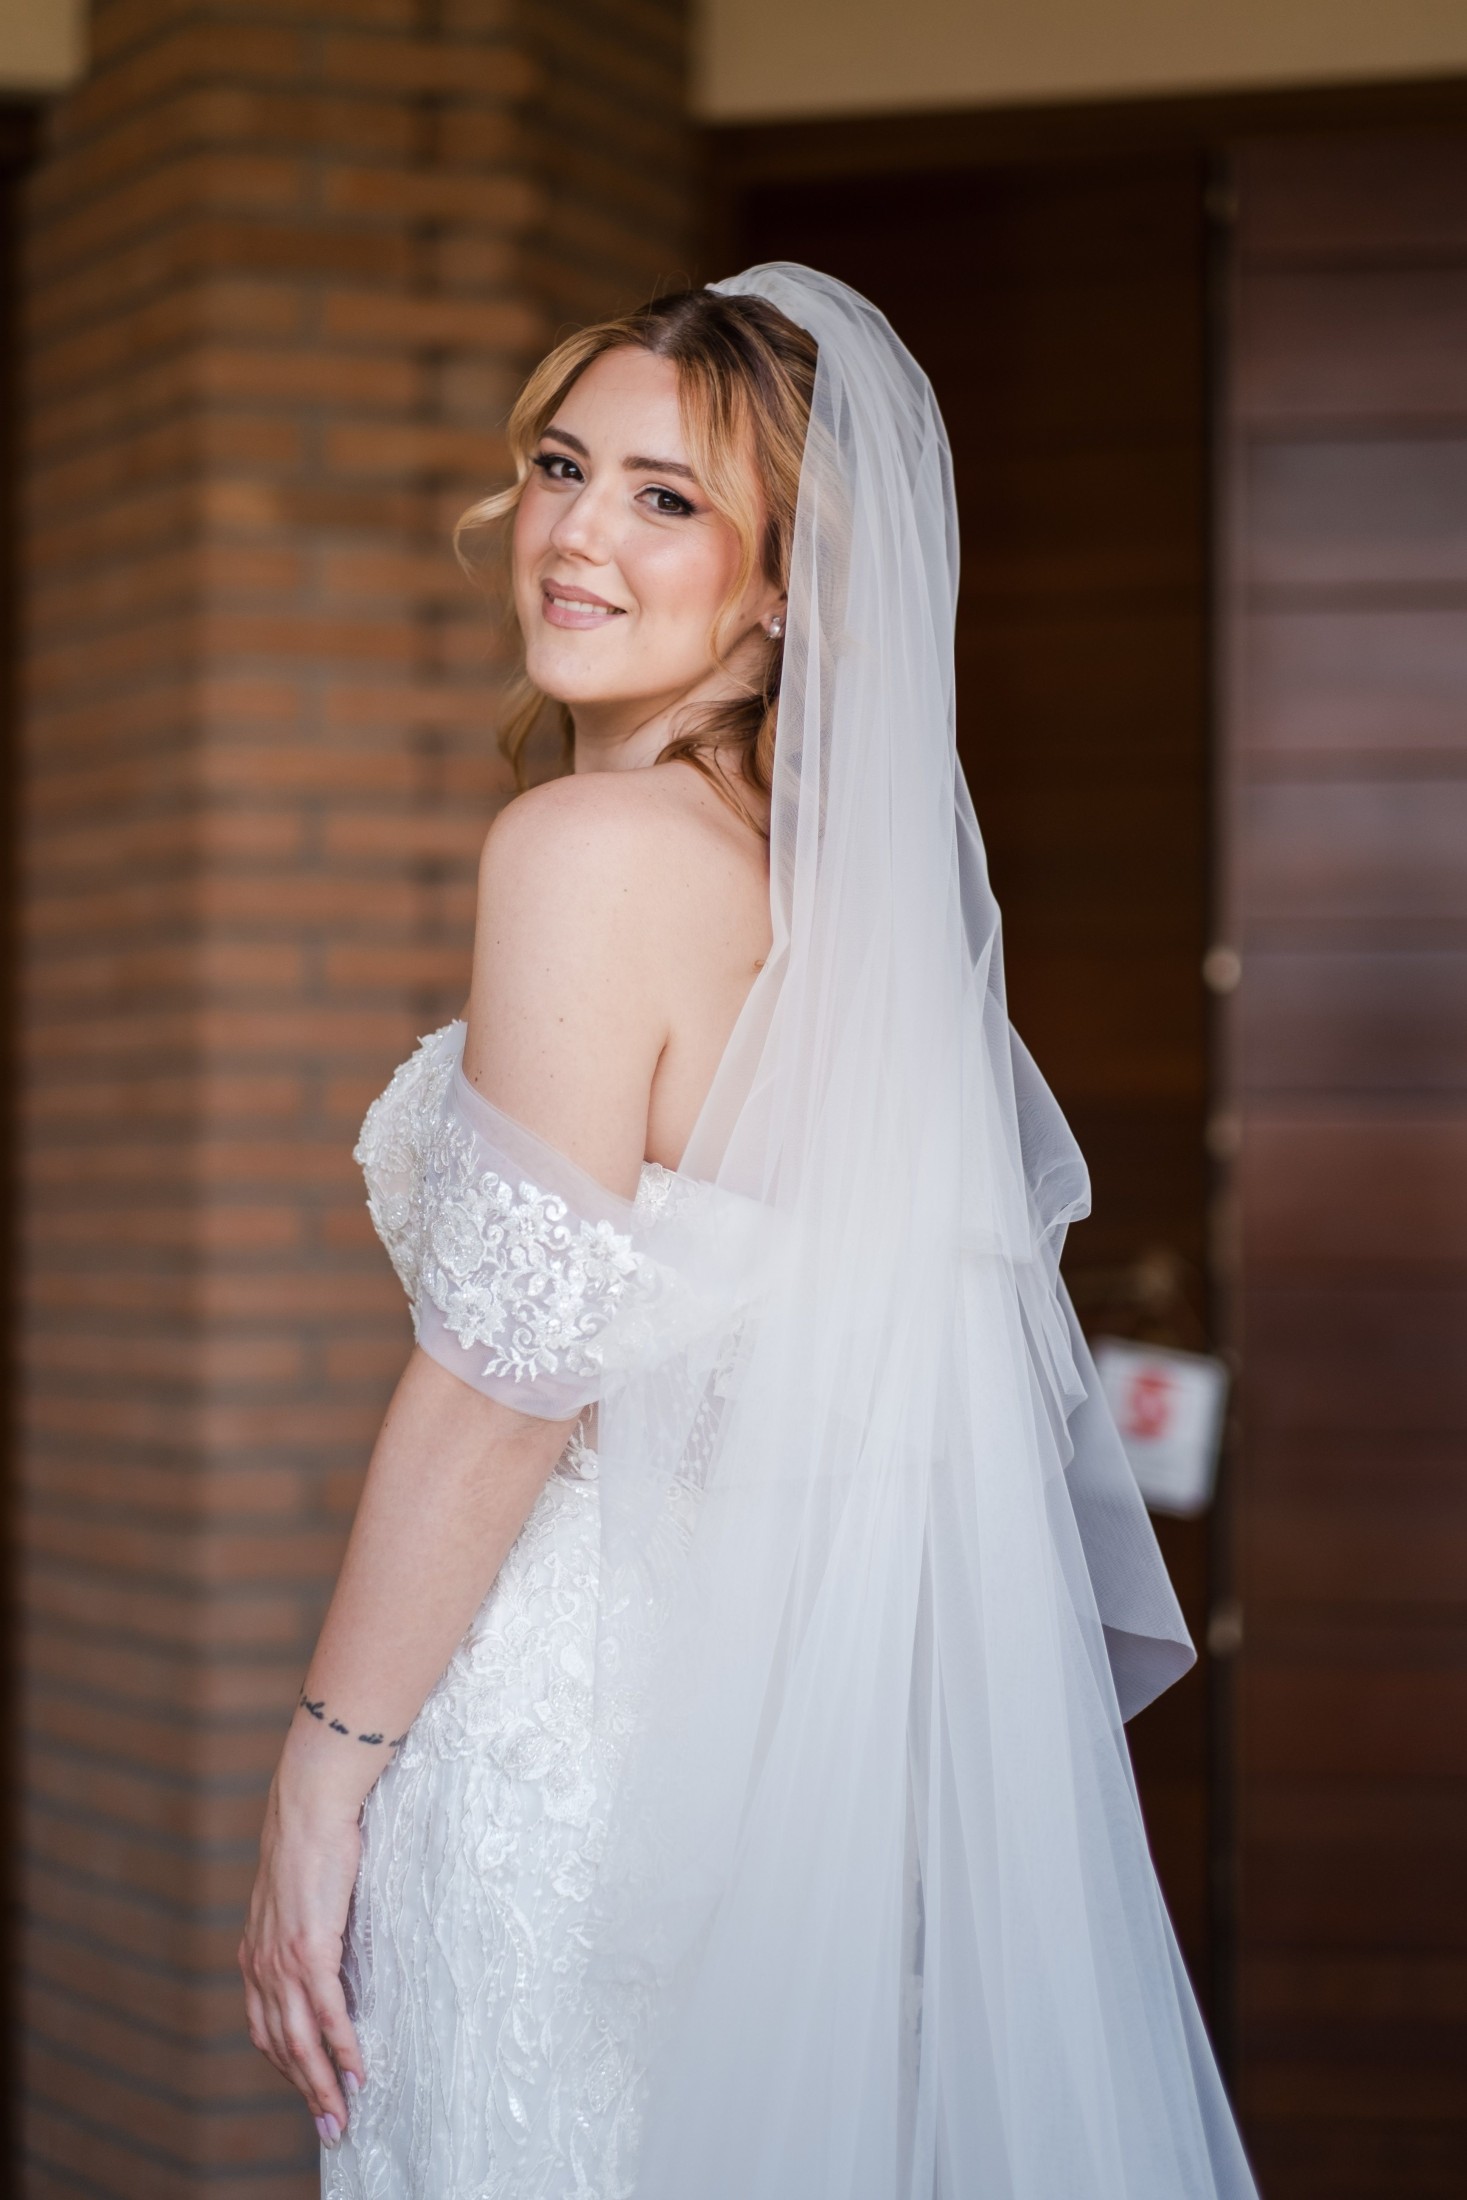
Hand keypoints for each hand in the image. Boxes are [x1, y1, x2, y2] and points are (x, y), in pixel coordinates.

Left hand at [239, 1763, 365, 2146]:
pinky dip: (342, 2046)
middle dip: (304, 2090)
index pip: (264, 2026)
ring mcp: (283, 1960)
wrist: (310, 1805)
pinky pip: (326, 2012)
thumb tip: (325, 1947)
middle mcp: (261, 1964)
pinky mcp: (310, 1948)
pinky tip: (357, 2069)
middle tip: (330, 2127)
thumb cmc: (311, 1841)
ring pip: (300, 2041)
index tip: (308, 2091)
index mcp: (255, 1954)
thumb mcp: (296, 1896)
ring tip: (343, 2114)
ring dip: (322, 2083)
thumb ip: (301, 1929)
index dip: (285, 2066)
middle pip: (279, 2046)